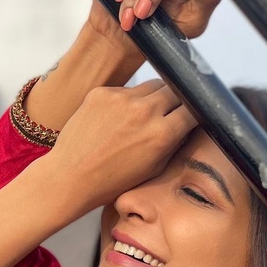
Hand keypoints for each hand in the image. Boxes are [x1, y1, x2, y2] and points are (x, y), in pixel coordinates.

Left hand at [37, 79, 196, 217]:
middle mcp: (145, 111)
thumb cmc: (112, 181)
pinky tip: (118, 120)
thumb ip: (172, 144)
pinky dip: (129, 100)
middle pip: (175, 91)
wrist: (71, 177)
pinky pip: (126, 90)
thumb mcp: (153, 169)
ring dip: (154, 97)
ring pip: (152, 86)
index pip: (193, 109)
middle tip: (170, 113)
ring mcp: (122, 98)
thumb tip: (186, 125)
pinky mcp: (103, 92)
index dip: (195, 112)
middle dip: (177, 101)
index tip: (192, 116)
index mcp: (162, 134)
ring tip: (144, 117)